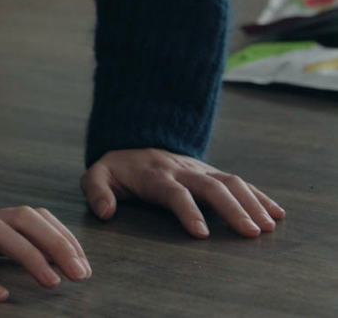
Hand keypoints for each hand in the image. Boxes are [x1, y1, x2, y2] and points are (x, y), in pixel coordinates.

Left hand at [81, 148, 285, 237]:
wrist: (135, 138)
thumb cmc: (118, 167)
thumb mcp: (98, 174)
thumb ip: (96, 189)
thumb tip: (105, 212)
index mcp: (156, 175)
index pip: (174, 192)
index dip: (188, 211)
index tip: (202, 234)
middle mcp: (183, 170)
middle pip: (211, 186)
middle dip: (232, 209)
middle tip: (251, 232)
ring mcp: (200, 169)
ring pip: (230, 181)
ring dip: (251, 202)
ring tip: (268, 225)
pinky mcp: (212, 172)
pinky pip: (239, 181)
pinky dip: (259, 195)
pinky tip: (276, 213)